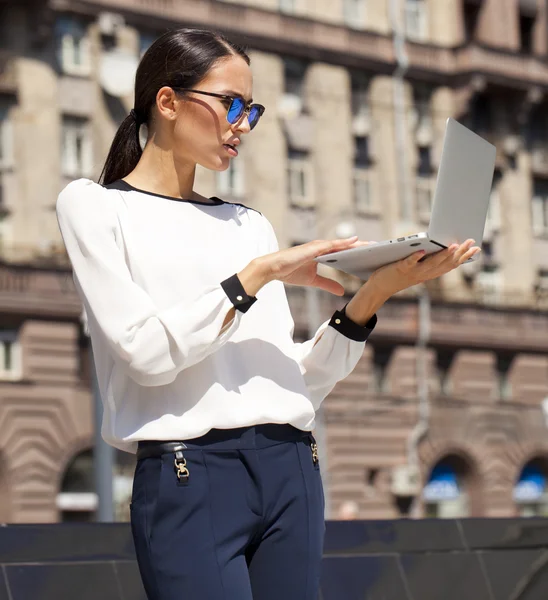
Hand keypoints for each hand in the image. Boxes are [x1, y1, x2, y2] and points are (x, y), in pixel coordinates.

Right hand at [245, 237, 370, 295]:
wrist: (274, 269)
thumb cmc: (290, 271)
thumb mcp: (313, 281)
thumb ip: (328, 284)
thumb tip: (342, 292)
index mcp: (323, 253)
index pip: (344, 251)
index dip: (359, 251)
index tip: (373, 253)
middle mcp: (322, 247)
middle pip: (347, 246)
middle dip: (363, 246)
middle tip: (381, 247)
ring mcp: (318, 246)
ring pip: (342, 244)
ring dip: (358, 243)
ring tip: (374, 244)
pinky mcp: (313, 248)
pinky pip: (332, 244)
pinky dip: (344, 242)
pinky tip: (355, 241)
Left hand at [345, 239, 479, 324]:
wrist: (379, 288)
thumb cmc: (398, 275)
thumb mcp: (417, 268)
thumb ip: (428, 260)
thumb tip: (440, 247)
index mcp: (429, 273)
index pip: (450, 265)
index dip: (464, 257)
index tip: (476, 248)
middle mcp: (424, 274)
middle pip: (444, 264)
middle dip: (459, 253)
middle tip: (471, 242)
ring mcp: (412, 272)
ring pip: (430, 264)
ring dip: (442, 255)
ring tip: (453, 246)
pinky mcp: (400, 268)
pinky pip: (409, 263)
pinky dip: (415, 257)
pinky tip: (422, 251)